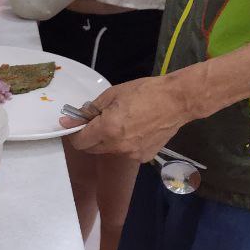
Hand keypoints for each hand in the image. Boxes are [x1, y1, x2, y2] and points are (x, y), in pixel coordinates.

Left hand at [63, 75, 200, 160]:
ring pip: (108, 150)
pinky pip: (125, 152)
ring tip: (123, 123)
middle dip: (90, 137)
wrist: (178, 100)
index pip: (79, 141)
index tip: (76, 124)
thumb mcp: (113, 94)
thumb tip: (71, 119)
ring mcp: (130, 154)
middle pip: (91, 148)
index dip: (74, 133)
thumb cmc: (145, 92)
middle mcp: (116, 146)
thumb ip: (91, 109)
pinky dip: (125, 144)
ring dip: (108, 140)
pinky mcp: (143, 157)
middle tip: (99, 121)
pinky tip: (137, 130)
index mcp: (107, 129)